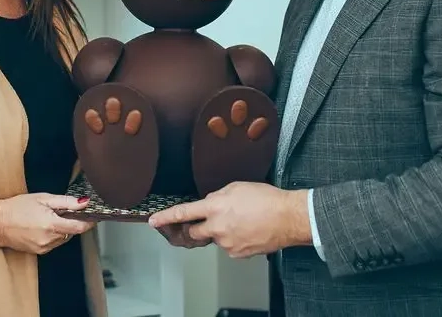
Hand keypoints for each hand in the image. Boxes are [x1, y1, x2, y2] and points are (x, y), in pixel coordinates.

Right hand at [0, 193, 94, 254]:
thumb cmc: (16, 208)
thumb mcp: (43, 198)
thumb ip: (65, 202)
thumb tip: (84, 203)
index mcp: (51, 224)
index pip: (78, 227)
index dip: (88, 222)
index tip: (92, 217)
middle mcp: (49, 239)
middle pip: (71, 233)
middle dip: (70, 222)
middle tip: (61, 211)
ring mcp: (44, 247)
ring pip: (63, 238)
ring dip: (62, 229)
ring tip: (47, 218)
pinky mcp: (39, 251)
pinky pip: (54, 243)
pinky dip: (53, 235)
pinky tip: (42, 227)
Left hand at [148, 182, 311, 258]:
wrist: (288, 217)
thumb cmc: (266, 199)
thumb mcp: (237, 187)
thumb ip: (217, 195)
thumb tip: (209, 202)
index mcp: (215, 207)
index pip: (184, 213)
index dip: (166, 217)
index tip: (153, 221)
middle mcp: (218, 227)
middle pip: (195, 232)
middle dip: (197, 227)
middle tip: (211, 220)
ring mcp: (227, 243)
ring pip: (215, 238)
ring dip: (222, 231)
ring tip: (242, 221)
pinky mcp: (237, 253)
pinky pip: (229, 246)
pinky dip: (234, 239)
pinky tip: (248, 230)